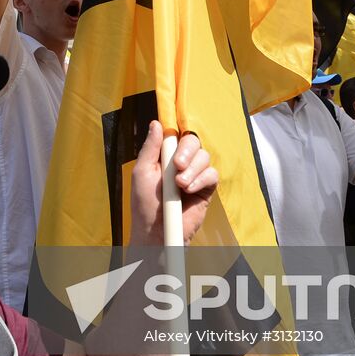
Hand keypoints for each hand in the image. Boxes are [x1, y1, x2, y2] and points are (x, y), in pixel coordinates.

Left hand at [129, 121, 217, 246]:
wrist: (157, 232)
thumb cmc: (145, 204)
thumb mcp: (142, 172)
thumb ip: (150, 148)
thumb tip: (156, 123)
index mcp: (165, 157)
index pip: (176, 135)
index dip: (178, 132)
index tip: (176, 133)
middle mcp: (181, 163)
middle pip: (193, 141)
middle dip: (187, 150)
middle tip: (177, 165)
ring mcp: (194, 175)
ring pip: (204, 157)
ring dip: (192, 169)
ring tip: (179, 185)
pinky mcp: (206, 189)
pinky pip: (212, 175)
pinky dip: (201, 179)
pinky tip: (189, 190)